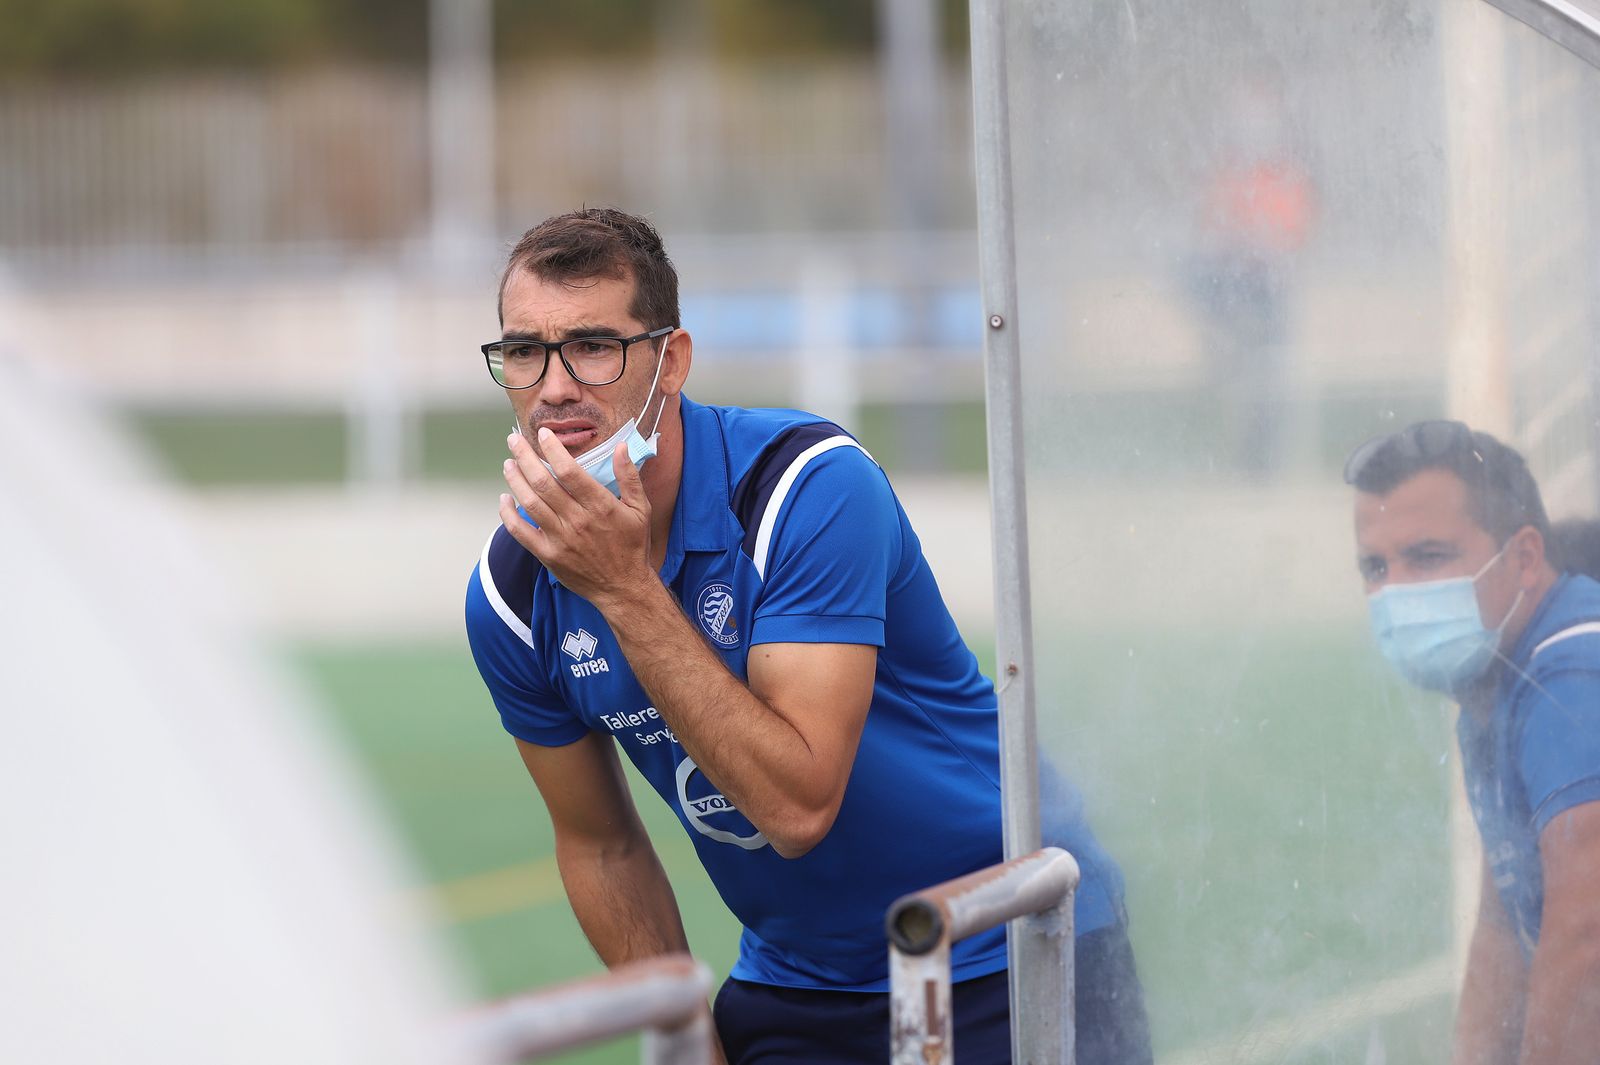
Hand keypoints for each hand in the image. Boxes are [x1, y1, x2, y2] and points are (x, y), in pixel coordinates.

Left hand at [499, 428, 654, 604]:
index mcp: (600, 506)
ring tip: (508, 464)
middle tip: (513, 441)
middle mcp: (577, 521)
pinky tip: (504, 499)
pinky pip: (521, 533)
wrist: (624, 588)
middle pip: (543, 483)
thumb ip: (630, 477)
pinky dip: (508, 515)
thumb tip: (621, 446)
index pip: (569, 471)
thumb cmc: (633, 546)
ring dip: (515, 480)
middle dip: (525, 458)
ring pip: (530, 504)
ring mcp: (560, 539)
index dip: (553, 450)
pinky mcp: (549, 555)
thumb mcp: (641, 509)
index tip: (543, 435)